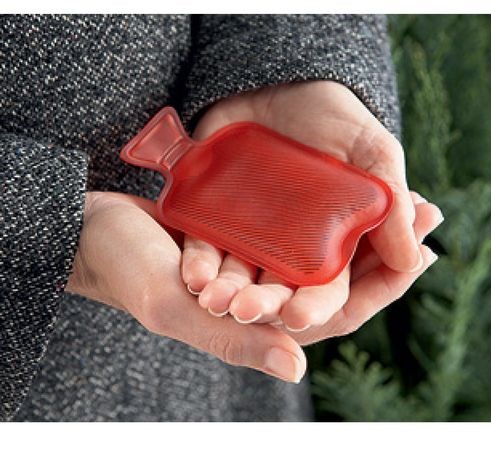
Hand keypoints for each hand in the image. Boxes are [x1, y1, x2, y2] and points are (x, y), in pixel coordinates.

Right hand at [65, 191, 307, 382]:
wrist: (92, 225)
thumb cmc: (128, 271)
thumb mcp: (175, 310)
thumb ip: (234, 342)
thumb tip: (297, 370)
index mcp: (232, 323)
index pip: (286, 319)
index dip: (282, 307)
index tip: (242, 301)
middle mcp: (236, 291)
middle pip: (274, 280)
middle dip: (245, 281)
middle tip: (202, 283)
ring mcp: (229, 258)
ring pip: (257, 247)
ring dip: (227, 253)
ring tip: (189, 265)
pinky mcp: (221, 229)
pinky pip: (240, 222)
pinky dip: (220, 227)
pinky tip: (193, 233)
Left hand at [180, 81, 441, 330]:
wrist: (281, 83)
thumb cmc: (335, 117)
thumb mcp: (373, 152)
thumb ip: (391, 201)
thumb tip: (413, 258)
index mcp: (333, 243)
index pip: (330, 288)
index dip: (317, 305)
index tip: (301, 316)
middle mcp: (291, 247)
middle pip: (279, 289)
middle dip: (265, 304)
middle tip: (248, 312)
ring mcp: (252, 234)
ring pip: (239, 275)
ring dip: (226, 292)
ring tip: (213, 301)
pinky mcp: (217, 216)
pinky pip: (205, 246)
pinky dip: (199, 262)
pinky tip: (192, 276)